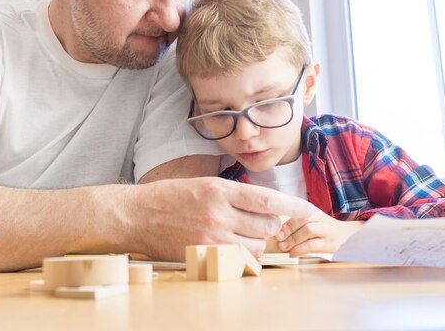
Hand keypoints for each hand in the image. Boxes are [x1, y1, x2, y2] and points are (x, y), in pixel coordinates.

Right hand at [131, 177, 315, 260]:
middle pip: (267, 226)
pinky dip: (242, 256)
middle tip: (257, 223)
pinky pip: (238, 259)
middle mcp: (219, 212)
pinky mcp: (203, 253)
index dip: (292, 206)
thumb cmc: (167, 197)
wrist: (136, 215)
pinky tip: (231, 248)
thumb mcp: (201, 184)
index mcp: (219, 189)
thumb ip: (230, 194)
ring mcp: (211, 235)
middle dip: (269, 226)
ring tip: (241, 235)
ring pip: (256, 245)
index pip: (266, 199)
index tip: (309, 210)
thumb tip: (260, 205)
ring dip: (257, 242)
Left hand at [274, 204, 363, 255]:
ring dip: (293, 240)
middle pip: (303, 220)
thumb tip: (271, 231)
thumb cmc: (317, 226)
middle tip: (278, 240)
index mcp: (310, 209)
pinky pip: (313, 246)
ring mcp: (327, 230)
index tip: (274, 228)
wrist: (345, 233)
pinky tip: (292, 253)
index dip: (285, 219)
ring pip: (309, 231)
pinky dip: (300, 250)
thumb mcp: (305, 219)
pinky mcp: (330, 244)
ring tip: (283, 247)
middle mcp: (319, 217)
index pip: (297, 210)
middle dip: (288, 230)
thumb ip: (290, 222)